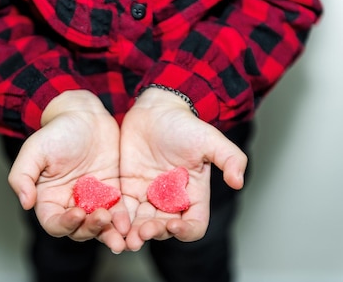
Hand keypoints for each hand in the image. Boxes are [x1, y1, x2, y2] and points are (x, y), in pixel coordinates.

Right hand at [8, 90, 129, 252]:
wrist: (84, 116)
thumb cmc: (56, 131)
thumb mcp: (34, 150)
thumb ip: (22, 176)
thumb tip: (25, 202)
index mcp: (48, 200)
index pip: (54, 224)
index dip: (65, 224)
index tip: (77, 214)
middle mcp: (69, 205)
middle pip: (79, 230)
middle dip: (91, 229)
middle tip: (103, 217)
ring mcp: (92, 202)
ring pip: (100, 227)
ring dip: (109, 233)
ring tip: (120, 233)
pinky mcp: (112, 195)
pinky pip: (118, 213)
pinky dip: (123, 220)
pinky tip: (129, 222)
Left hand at [119, 88, 247, 250]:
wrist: (155, 110)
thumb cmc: (184, 124)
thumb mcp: (210, 139)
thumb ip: (229, 158)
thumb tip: (238, 181)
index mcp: (194, 195)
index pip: (194, 225)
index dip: (185, 231)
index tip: (173, 225)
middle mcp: (171, 201)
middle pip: (164, 229)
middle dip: (154, 233)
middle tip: (143, 232)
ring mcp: (148, 196)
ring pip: (140, 225)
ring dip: (133, 234)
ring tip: (124, 239)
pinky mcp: (127, 189)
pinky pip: (122, 211)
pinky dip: (118, 220)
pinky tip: (110, 222)